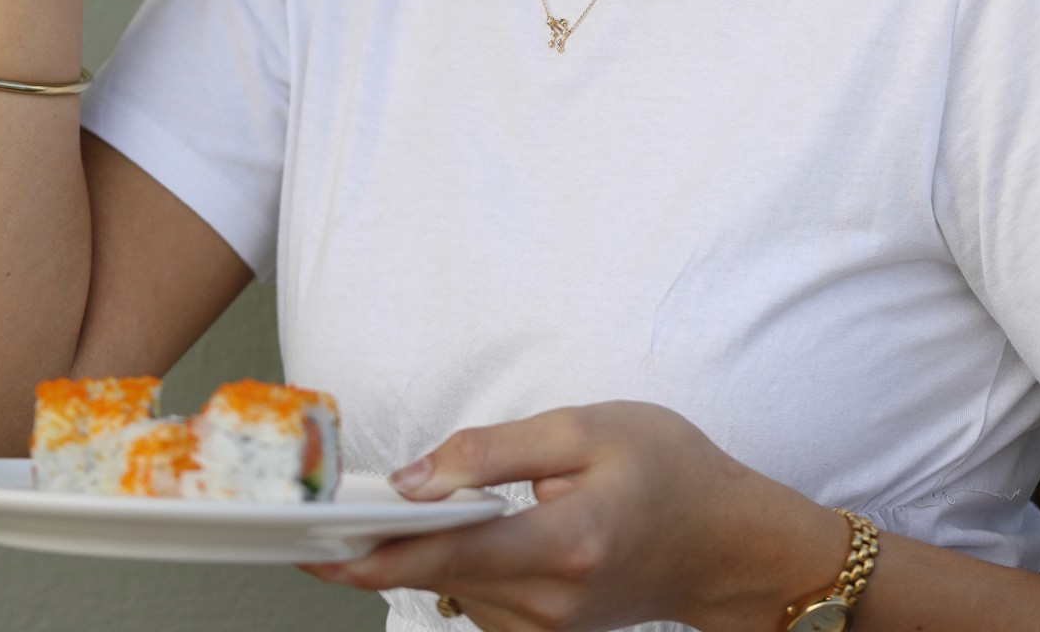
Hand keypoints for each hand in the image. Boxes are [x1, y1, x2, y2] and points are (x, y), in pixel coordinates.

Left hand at [297, 401, 845, 631]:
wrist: (727, 542)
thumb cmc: (667, 468)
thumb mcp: (586, 429)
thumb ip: (494, 451)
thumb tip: (415, 477)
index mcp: (562, 544)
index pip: (446, 554)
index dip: (371, 554)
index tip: (312, 549)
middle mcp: (550, 603)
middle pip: (439, 574)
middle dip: (379, 543)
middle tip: (326, 509)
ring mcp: (548, 629)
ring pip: (455, 587)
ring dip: (422, 550)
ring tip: (399, 509)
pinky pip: (480, 596)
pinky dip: (460, 560)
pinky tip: (472, 525)